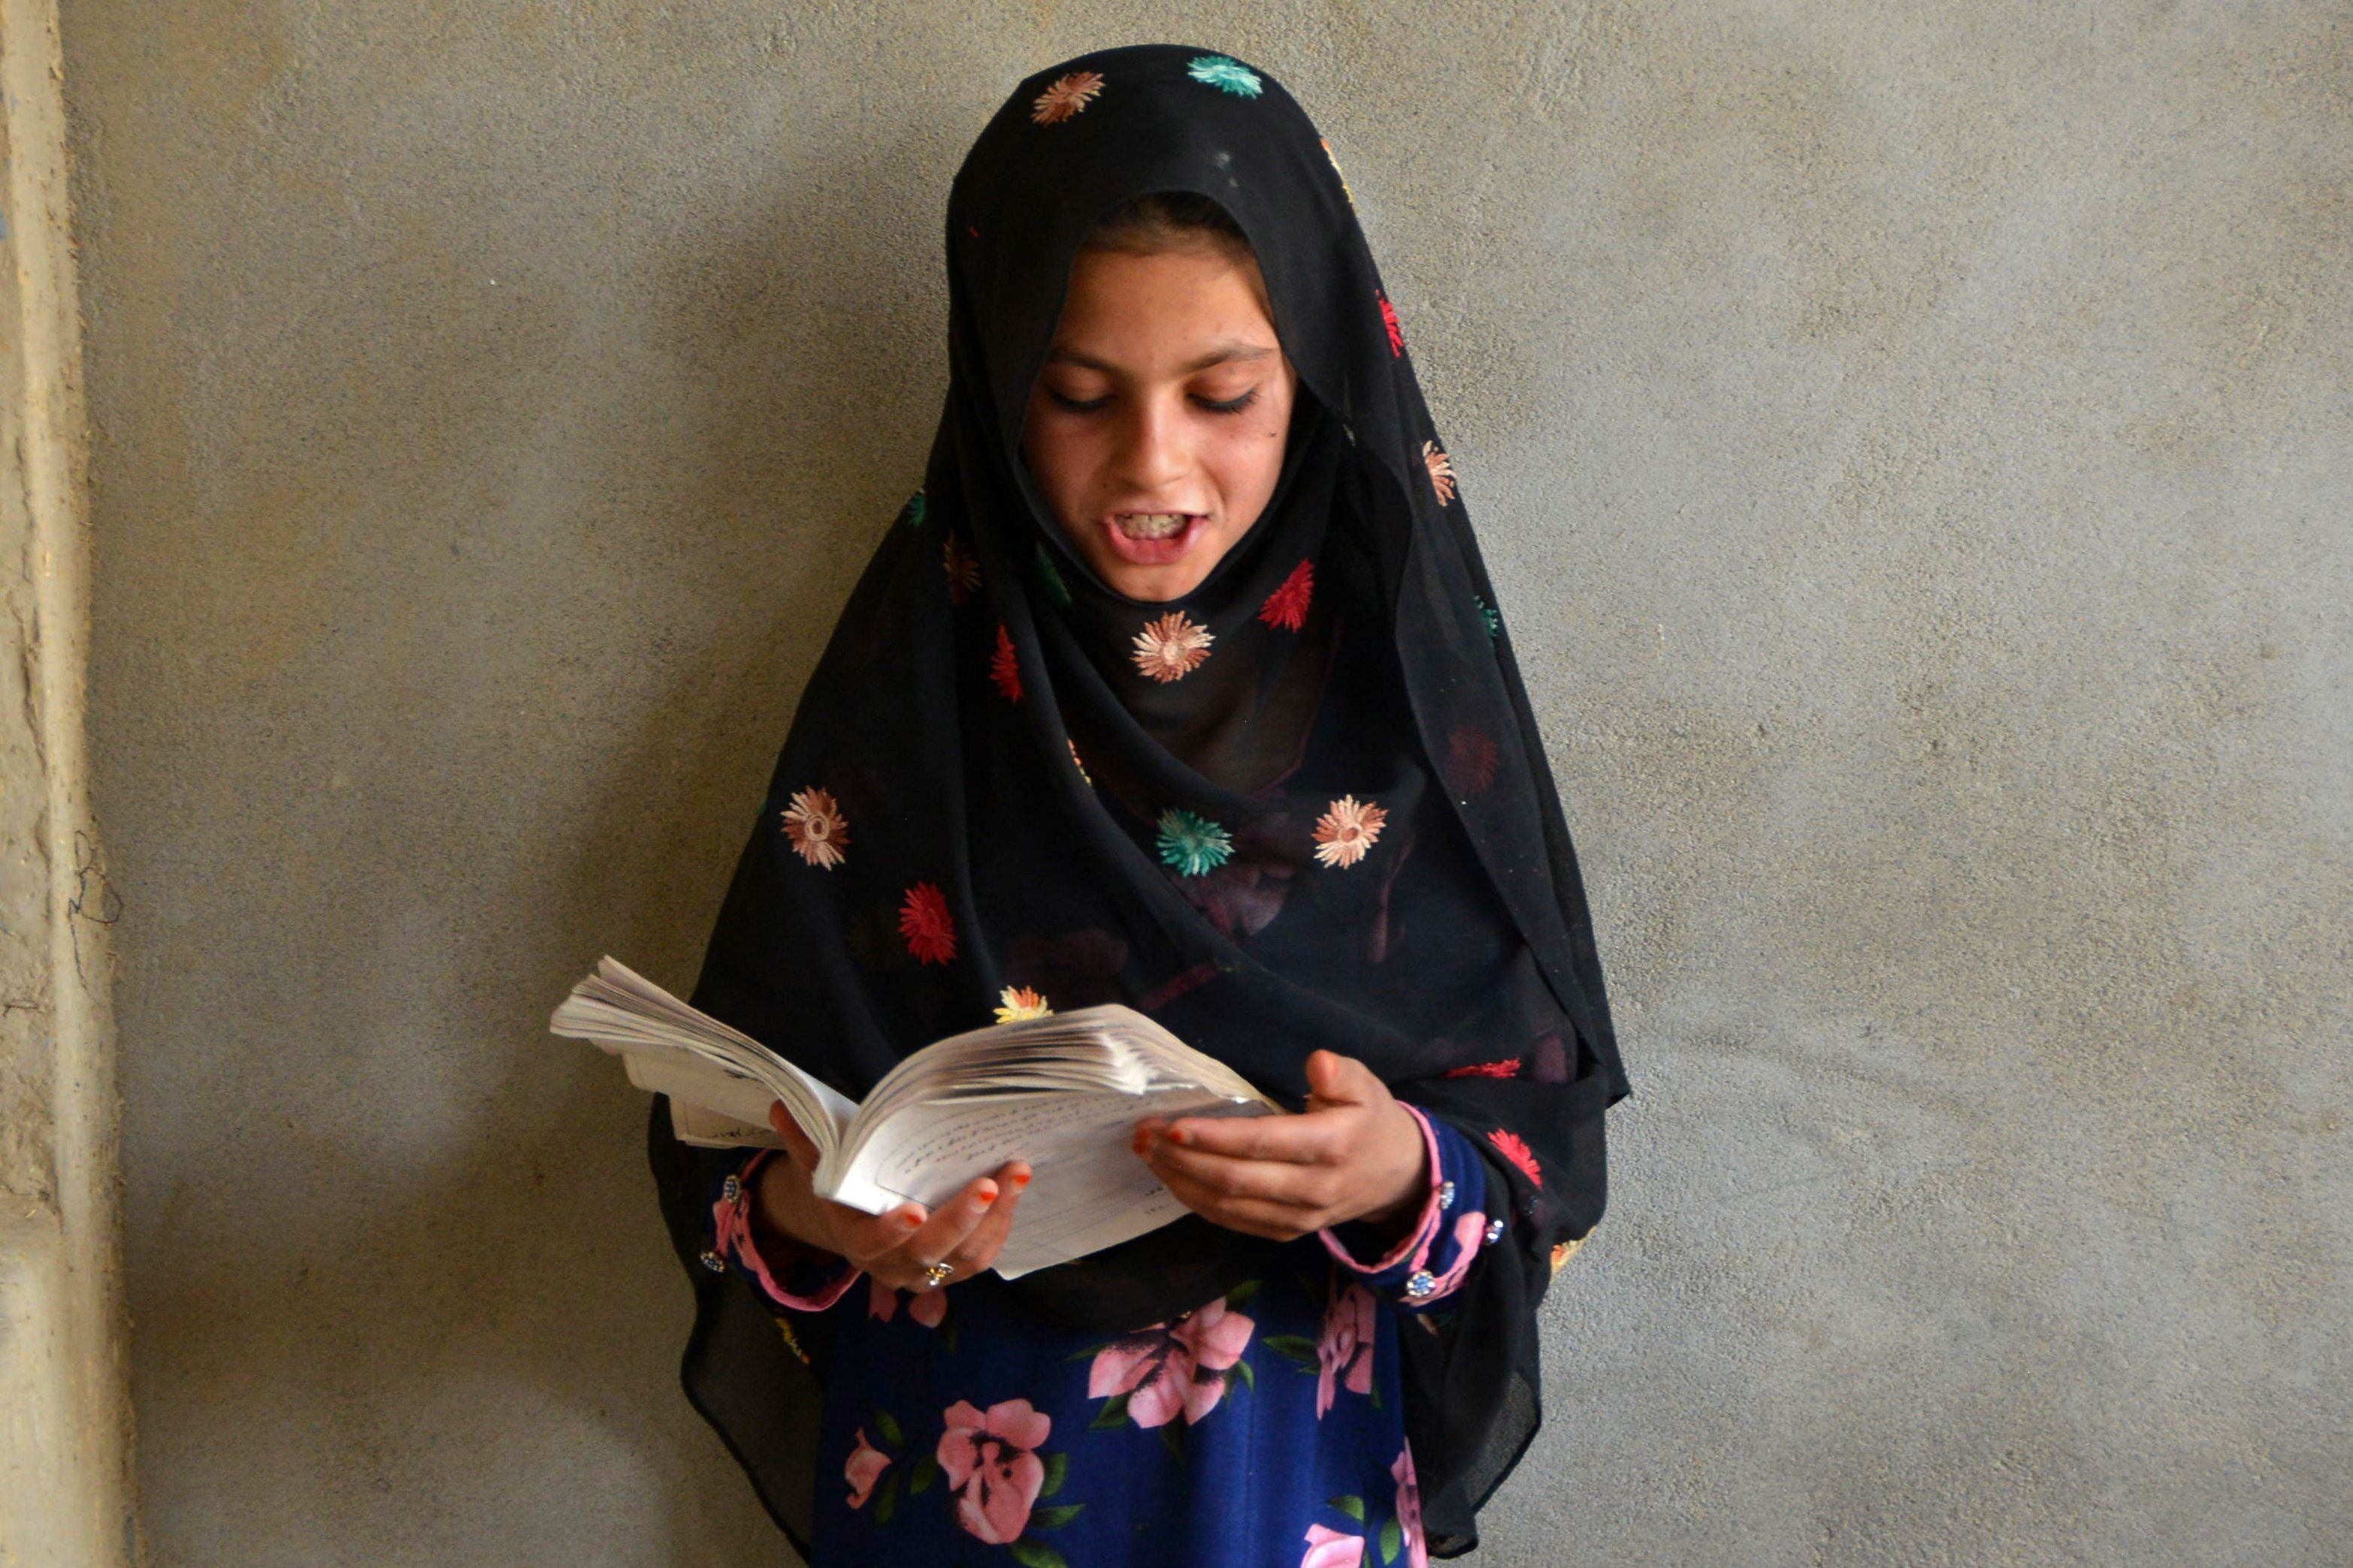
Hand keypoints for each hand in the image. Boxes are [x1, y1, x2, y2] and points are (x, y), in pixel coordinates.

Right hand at [753, 1102, 1031, 1292]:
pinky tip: (1015, 1188)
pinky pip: (984, 1255)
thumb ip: (807, 1139)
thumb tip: (782, 1106)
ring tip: (1016, 1173)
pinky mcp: (955, 1268)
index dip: (892, 1232)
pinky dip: (1003, 1224)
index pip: (873, 1244)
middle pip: (930, 1253)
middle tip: (986, 1183)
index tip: (913, 1211)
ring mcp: (927, 1272)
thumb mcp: (822, 1164)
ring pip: (965, 1256)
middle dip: (961, 1219)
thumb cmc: (846, 1189)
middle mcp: (892, 1266)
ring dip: (995, 1217)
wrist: (863, 1223)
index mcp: (856, 1241)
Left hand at [1133, 1050, 1426, 1242]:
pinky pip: (1232, 1221)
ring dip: (1180, 1180)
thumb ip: (1342, 1074)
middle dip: (1183, 1157)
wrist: (1397, 1178)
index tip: (1174, 1124)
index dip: (1215, 1137)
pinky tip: (1173, 1176)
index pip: (1264, 1143)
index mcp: (1332, 1146)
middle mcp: (1313, 1189)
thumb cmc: (1371, 1121)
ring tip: (1147, 1152)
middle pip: (1235, 1179)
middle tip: (1144, 1134)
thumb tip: (1318, 1063)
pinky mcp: (1285, 1233)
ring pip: (1228, 1204)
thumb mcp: (1367, 1086)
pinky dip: (1196, 1200)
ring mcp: (1298, 1218)